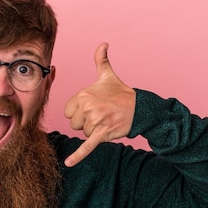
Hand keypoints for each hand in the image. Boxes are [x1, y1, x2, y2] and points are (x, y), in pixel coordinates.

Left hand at [63, 42, 135, 166]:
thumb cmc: (120, 93)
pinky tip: (68, 164)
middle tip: (101, 114)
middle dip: (86, 122)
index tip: (93, 107)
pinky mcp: (102, 134)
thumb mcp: (108, 76)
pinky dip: (77, 156)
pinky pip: (87, 146)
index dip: (79, 112)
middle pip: (74, 124)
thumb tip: (103, 43)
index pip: (68, 111)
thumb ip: (101, 60)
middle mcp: (88, 107)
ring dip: (93, 131)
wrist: (140, 108)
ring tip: (106, 121)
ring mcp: (95, 121)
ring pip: (83, 134)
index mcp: (84, 94)